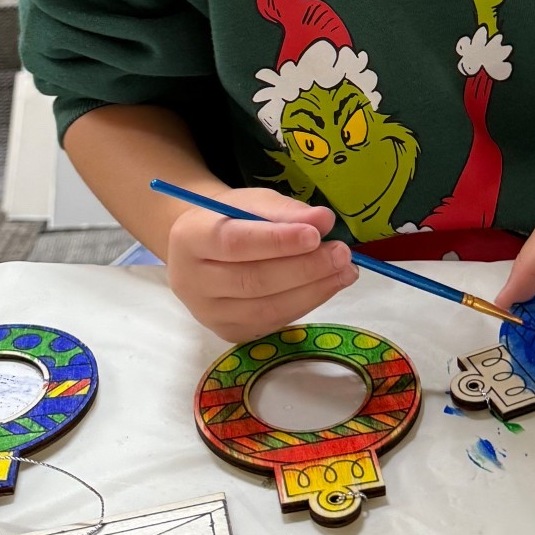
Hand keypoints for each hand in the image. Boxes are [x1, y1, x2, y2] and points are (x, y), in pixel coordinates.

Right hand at [163, 184, 357, 340]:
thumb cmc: (231, 218)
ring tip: (345, 272)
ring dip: (312, 291)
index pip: (235, 243)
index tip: (316, 235)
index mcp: (190, 239)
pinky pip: (271, 322)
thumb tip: (325, 220)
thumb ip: (286, 211)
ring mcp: (208, 313)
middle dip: (304, 269)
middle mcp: (191, 282)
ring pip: (265, 309)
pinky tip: (326, 286)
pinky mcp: (227, 332)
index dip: (277, 241)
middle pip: (252, 281)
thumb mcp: (253, 202)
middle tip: (342, 254)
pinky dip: (304, 305)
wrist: (204, 249)